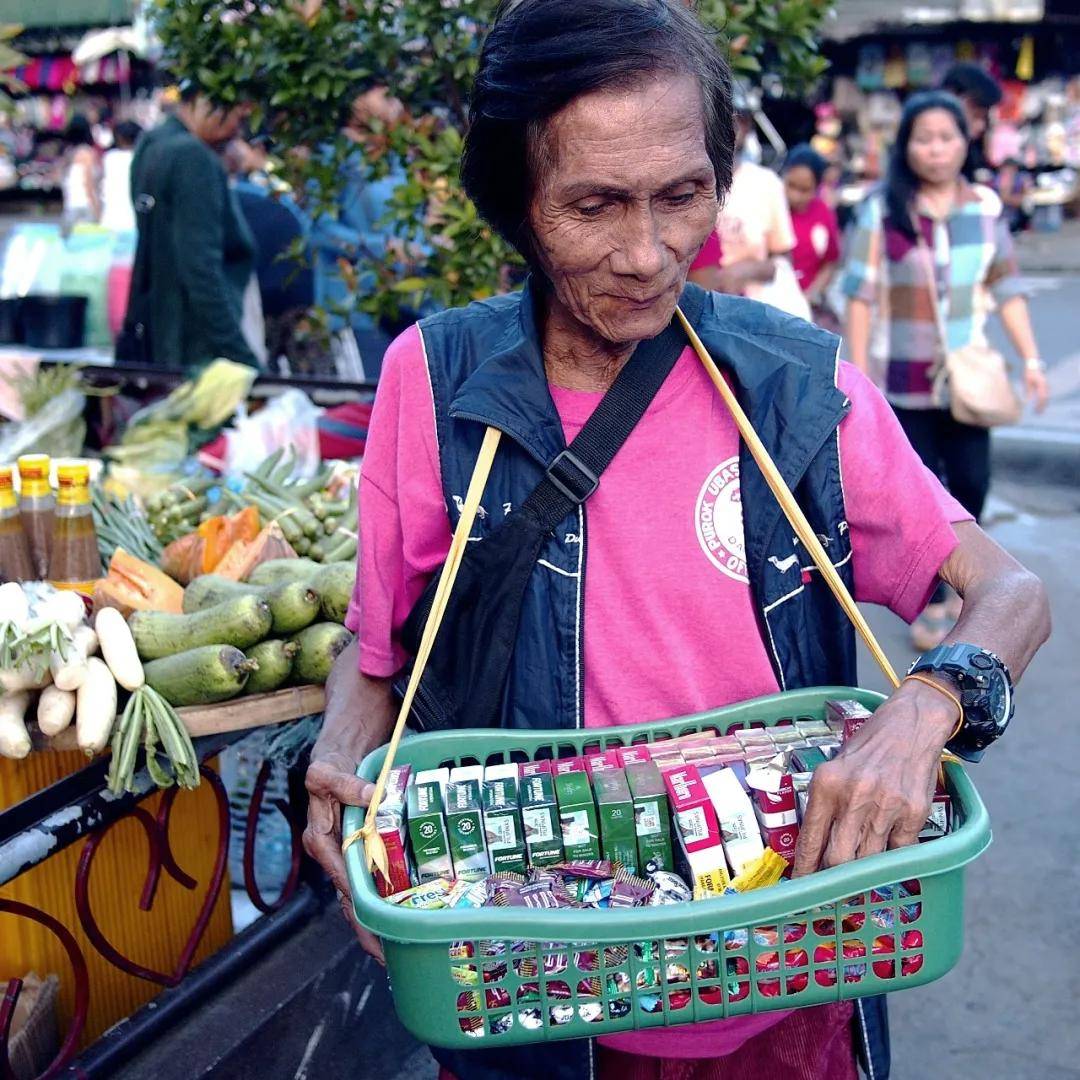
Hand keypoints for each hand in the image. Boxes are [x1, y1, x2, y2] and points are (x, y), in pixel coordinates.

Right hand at [303, 745, 383, 962]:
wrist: (335, 756)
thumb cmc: (328, 766)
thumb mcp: (327, 772)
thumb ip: (346, 784)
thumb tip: (371, 796)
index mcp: (320, 840)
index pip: (341, 877)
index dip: (358, 902)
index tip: (373, 923)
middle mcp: (330, 853)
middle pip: (347, 898)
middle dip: (364, 929)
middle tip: (386, 956)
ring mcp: (342, 855)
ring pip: (356, 896)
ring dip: (372, 921)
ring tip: (393, 949)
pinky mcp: (355, 851)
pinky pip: (366, 880)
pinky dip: (378, 898)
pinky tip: (395, 914)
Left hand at [792, 679, 956, 875]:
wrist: (911, 724)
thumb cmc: (869, 745)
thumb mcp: (835, 766)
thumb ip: (826, 801)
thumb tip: (814, 843)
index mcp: (827, 784)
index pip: (811, 838)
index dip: (805, 868)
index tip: (800, 885)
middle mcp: (855, 797)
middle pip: (839, 859)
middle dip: (832, 880)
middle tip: (828, 891)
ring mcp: (887, 807)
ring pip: (870, 861)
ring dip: (862, 875)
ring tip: (857, 881)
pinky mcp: (914, 814)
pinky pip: (900, 852)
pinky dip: (892, 860)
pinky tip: (887, 860)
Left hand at [1024, 367, 1048, 412]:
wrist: (1032, 363)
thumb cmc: (1028, 373)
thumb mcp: (1026, 382)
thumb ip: (1028, 391)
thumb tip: (1028, 401)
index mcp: (1041, 384)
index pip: (1042, 397)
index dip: (1040, 405)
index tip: (1036, 411)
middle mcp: (1045, 384)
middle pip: (1046, 398)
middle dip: (1042, 406)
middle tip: (1038, 413)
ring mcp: (1046, 384)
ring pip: (1046, 396)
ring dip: (1043, 403)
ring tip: (1038, 410)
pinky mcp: (1044, 384)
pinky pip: (1044, 393)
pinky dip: (1042, 399)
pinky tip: (1038, 404)